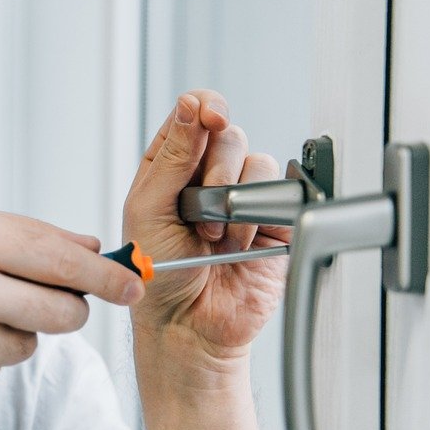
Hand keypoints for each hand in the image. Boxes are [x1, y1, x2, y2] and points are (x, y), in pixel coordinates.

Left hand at [124, 91, 289, 367]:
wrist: (186, 324)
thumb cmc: (156, 273)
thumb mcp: (148, 208)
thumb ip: (173, 156)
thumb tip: (191, 105)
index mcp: (170, 165)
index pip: (192, 114)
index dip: (203, 108)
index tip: (206, 115)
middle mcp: (207, 176)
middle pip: (228, 133)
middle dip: (215, 169)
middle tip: (197, 209)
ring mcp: (241, 197)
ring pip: (256, 162)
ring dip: (232, 200)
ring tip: (213, 237)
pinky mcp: (273, 220)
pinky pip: (280, 193)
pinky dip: (256, 216)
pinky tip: (237, 243)